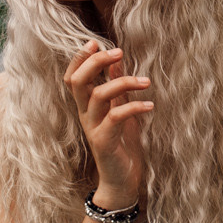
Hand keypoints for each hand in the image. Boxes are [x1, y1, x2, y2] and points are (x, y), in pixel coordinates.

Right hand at [64, 39, 152, 210]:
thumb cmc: (120, 144)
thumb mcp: (118, 109)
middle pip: (78, 81)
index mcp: (85, 106)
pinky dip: (134, 107)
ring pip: (98, 96)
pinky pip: (116, 117)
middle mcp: (84, 114)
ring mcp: (93, 128)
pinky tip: (150, 105)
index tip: (95, 41)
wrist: (121, 181)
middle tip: (118, 51)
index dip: (80, 58)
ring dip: (124, 82)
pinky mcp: (105, 141)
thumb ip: (115, 86)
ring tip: (146, 81)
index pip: (72, 76)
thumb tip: (117, 59)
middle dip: (96, 62)